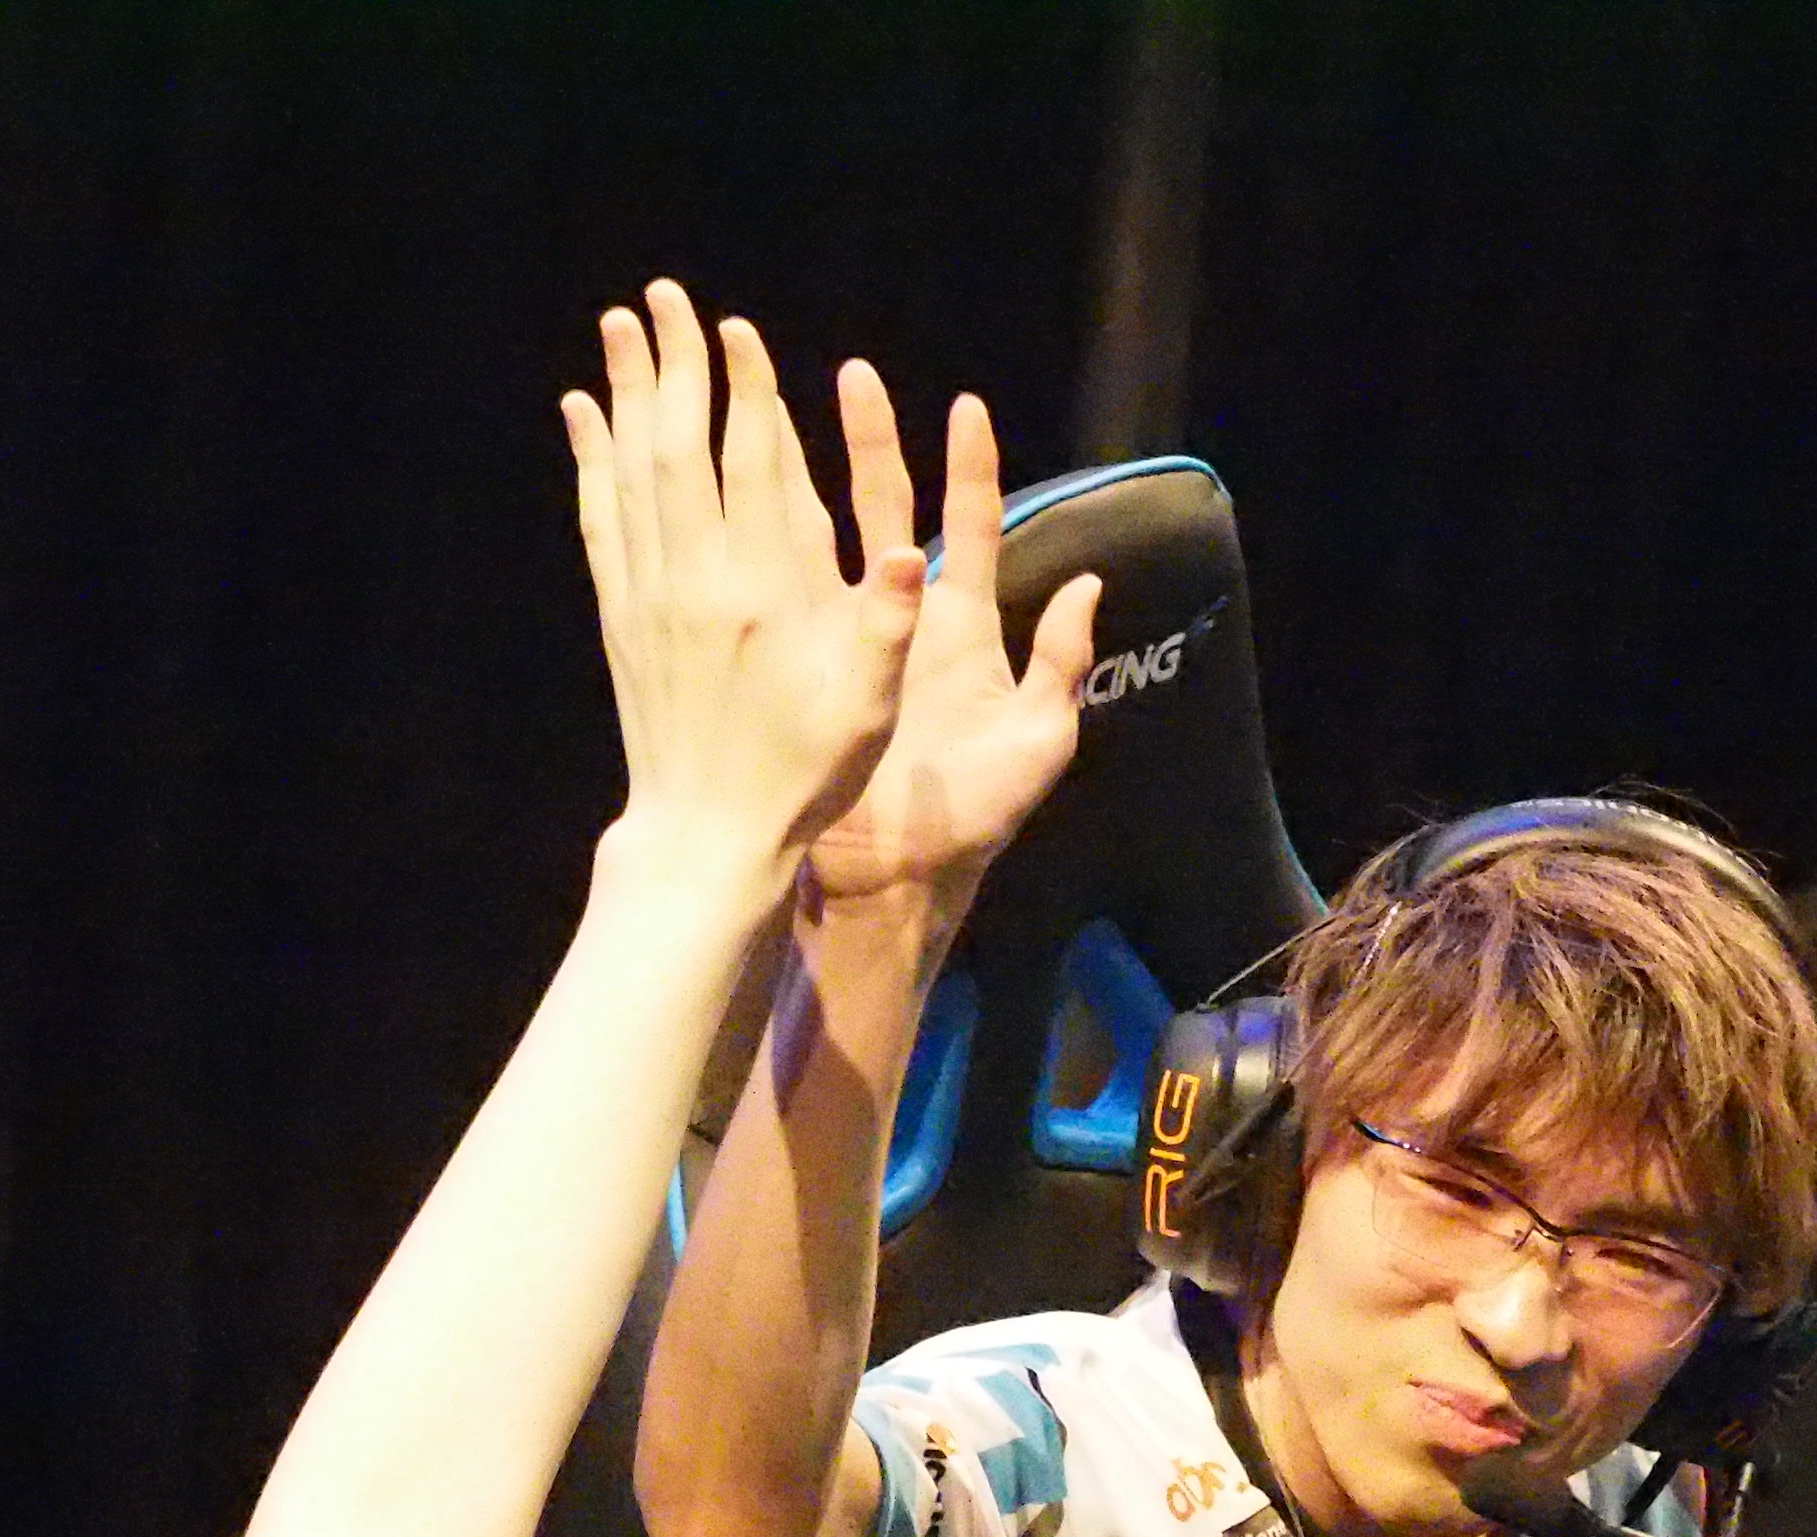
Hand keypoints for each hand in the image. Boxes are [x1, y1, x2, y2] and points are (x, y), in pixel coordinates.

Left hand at [562, 283, 923, 889]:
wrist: (705, 838)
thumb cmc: (799, 777)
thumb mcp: (865, 711)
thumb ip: (884, 628)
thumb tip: (907, 552)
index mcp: (764, 593)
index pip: (754, 465)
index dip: (745, 390)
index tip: (736, 330)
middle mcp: (698, 582)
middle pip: (679, 446)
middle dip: (672, 365)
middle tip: (664, 295)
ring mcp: (650, 598)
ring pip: (631, 472)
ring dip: (625, 394)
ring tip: (619, 328)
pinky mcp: (621, 619)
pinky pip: (601, 520)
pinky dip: (592, 461)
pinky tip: (584, 418)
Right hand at [800, 371, 1103, 912]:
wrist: (893, 882)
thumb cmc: (971, 822)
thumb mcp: (1036, 743)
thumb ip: (1063, 665)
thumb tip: (1089, 585)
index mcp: (962, 627)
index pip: (968, 525)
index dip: (969, 466)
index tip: (965, 405)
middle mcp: (900, 621)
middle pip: (885, 508)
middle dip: (869, 440)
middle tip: (850, 374)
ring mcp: (845, 642)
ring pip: (821, 538)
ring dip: (800, 474)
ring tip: (770, 412)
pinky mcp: (798, 671)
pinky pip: (776, 600)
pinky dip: (754, 550)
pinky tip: (728, 503)